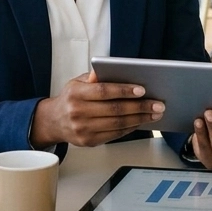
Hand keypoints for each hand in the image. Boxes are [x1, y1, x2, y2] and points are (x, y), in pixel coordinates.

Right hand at [29, 72, 163, 147]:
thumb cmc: (70, 98)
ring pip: (117, 124)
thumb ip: (94, 77)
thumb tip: (110, 69)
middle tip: (158, 104)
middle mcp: (78, 112)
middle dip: (140, 107)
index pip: (103, 91)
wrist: (54, 121)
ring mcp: (83, 129)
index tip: (142, 89)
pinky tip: (141, 122)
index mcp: (76, 94)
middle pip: (114, 110)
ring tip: (154, 113)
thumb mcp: (77, 82)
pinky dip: (130, 128)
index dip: (124, 90)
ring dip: (140, 119)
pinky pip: (115, 134)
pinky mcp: (89, 141)